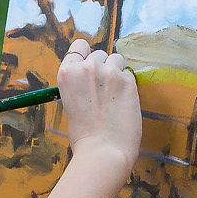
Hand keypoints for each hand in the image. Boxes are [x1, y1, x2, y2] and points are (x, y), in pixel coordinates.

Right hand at [56, 39, 139, 182]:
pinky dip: (128, 85)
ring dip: (117, 72)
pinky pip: (129, 74)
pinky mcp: (128, 81)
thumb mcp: (71, 103)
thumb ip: (80, 84)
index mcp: (67, 73)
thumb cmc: (84, 135)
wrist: (103, 151)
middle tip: (104, 90)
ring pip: (117, 59)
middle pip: (99, 54)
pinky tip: (123, 103)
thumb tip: (92, 78)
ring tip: (115, 95)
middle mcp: (87, 68)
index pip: (79, 46)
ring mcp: (109, 72)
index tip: (90, 66)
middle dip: (103, 67)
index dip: (86, 55)